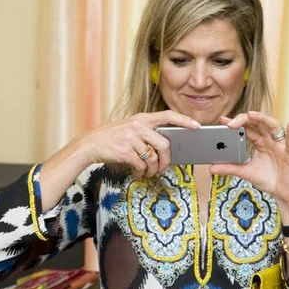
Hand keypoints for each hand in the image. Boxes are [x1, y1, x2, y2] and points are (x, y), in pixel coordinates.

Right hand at [82, 110, 199, 177]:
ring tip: (149, 172)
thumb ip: (147, 133)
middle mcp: (138, 126)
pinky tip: (139, 173)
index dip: (184, 120)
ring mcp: (131, 138)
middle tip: (163, 168)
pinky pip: (142, 165)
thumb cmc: (113, 138)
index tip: (197, 126)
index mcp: (142, 118)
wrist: (91, 144)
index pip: (168, 115)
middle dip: (166, 160)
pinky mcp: (125, 151)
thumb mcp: (131, 128)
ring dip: (153, 169)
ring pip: (153, 158)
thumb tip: (166, 147)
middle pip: (164, 144)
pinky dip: (142, 172)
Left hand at [210, 111, 288, 211]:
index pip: (247, 128)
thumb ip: (230, 168)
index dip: (236, 122)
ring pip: (273, 126)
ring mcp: (281, 145)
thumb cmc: (269, 179)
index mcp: (260, 142)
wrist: (283, 193)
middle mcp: (270, 140)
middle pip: (258, 123)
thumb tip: (211, 168)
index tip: (222, 120)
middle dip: (244, 120)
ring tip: (251, 115)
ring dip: (262, 119)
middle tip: (229, 122)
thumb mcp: (246, 173)